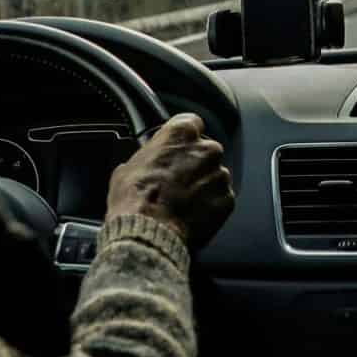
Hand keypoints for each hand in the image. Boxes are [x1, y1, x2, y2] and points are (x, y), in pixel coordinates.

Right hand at [107, 112, 234, 248]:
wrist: (148, 233)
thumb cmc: (135, 200)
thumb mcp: (128, 167)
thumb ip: (150, 156)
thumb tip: (149, 163)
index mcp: (182, 133)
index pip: (191, 123)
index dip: (183, 138)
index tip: (178, 148)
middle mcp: (207, 149)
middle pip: (205, 151)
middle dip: (195, 164)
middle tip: (177, 182)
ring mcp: (220, 175)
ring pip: (214, 176)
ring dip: (203, 186)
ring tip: (182, 203)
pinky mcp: (227, 199)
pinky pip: (220, 198)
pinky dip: (210, 206)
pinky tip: (191, 215)